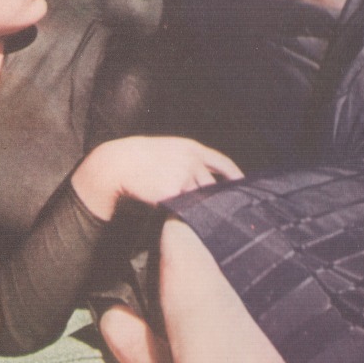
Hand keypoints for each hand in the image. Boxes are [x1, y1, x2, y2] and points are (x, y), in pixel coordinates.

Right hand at [72, 136, 243, 220]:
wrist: (120, 163)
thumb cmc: (143, 158)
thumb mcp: (170, 150)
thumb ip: (190, 161)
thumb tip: (209, 181)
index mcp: (192, 148)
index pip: (222, 162)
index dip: (235, 175)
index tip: (244, 185)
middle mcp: (191, 161)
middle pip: (212, 185)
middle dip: (216, 198)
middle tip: (226, 211)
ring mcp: (183, 176)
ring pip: (198, 198)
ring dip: (198, 206)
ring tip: (197, 214)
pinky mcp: (173, 192)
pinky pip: (183, 207)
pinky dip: (183, 211)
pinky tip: (179, 213)